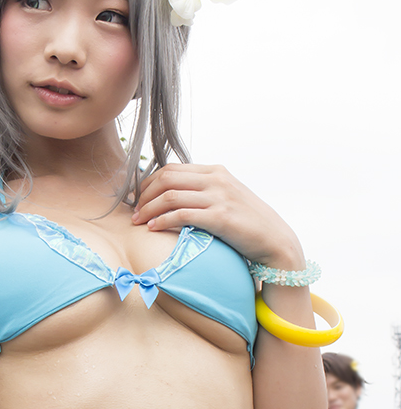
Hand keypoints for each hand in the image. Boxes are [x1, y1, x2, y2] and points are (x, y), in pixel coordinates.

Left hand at [133, 163, 304, 267]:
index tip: (138, 198)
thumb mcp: (225, 197)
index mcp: (215, 171)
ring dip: (148, 209)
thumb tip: (173, 195)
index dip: (148, 183)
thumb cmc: (246, 222)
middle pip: (166, 179)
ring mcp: (218, 197)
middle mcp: (215, 180)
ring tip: (138, 222)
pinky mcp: (220, 217)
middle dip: (144, 195)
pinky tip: (153, 228)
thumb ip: (203, 191)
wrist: (274, 239)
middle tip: (135, 212)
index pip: (171, 169)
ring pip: (170, 196)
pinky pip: (182, 214)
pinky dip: (163, 220)